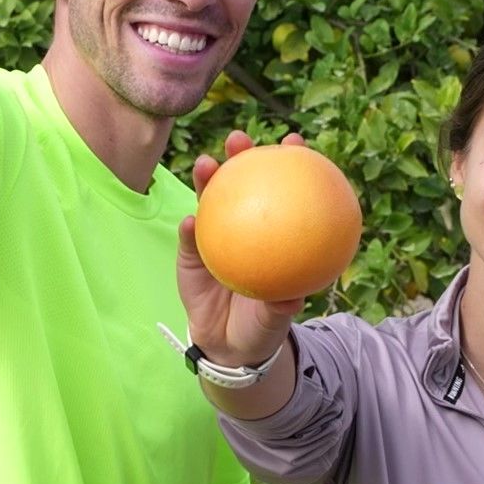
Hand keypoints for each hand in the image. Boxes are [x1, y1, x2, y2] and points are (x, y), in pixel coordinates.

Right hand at [176, 129, 309, 366]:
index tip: (295, 142)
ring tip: (206, 164)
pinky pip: (188, 239)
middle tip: (239, 139)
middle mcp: (242, 225)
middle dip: (239, 155)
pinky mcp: (189, 253)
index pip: (281, 190)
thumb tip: (296, 297)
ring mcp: (214, 236)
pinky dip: (188, 229)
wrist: (229, 344)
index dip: (289, 162)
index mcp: (271, 231)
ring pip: (209, 200)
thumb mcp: (275, 319)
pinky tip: (189, 222)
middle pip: (241, 182)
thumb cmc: (261, 325)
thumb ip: (281, 306)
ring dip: (206, 179)